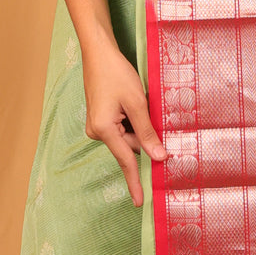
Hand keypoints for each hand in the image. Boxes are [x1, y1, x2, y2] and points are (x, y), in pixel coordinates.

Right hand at [82, 40, 166, 207]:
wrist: (98, 53)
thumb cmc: (116, 74)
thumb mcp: (137, 103)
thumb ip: (147, 132)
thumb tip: (159, 157)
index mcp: (103, 130)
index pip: (126, 161)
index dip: (136, 181)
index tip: (139, 201)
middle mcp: (96, 131)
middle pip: (130, 146)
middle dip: (144, 134)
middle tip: (146, 107)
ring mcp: (97, 126)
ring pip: (127, 137)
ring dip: (138, 125)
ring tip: (137, 99)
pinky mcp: (100, 119)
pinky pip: (122, 128)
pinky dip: (132, 120)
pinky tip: (132, 101)